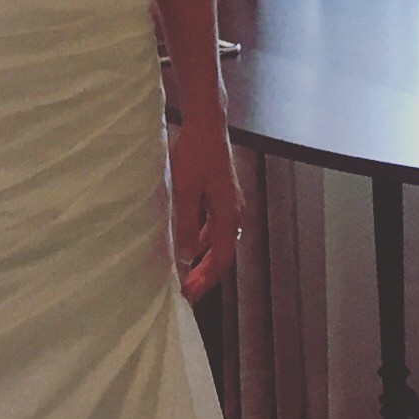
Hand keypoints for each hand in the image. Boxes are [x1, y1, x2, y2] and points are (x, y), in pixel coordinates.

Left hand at [169, 120, 242, 303]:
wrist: (207, 125)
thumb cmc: (195, 155)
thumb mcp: (184, 192)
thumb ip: (185, 225)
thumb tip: (185, 257)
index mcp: (228, 215)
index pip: (220, 259)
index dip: (206, 279)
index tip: (190, 294)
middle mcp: (234, 213)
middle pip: (221, 253)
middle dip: (204, 273)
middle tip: (186, 289)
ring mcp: (229, 203)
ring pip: (217, 240)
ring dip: (202, 257)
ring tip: (185, 271)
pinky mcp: (221, 194)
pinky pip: (213, 226)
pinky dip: (201, 239)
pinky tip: (187, 241)